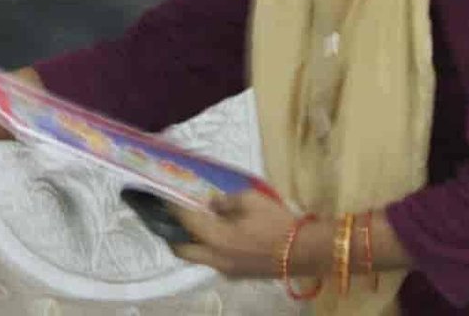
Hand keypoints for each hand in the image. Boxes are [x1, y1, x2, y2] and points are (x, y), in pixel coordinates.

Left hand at [170, 190, 306, 278]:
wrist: (304, 251)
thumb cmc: (277, 222)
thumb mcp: (250, 199)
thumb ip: (224, 201)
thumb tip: (209, 203)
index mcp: (216, 238)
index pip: (185, 221)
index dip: (172, 206)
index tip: (164, 194)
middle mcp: (215, 258)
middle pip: (181, 249)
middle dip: (171, 232)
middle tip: (169, 215)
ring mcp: (225, 270)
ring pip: (196, 258)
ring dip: (188, 242)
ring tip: (189, 223)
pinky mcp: (236, 274)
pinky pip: (211, 261)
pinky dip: (204, 248)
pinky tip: (212, 234)